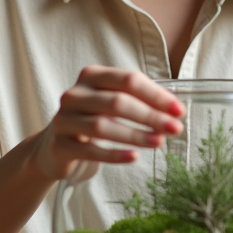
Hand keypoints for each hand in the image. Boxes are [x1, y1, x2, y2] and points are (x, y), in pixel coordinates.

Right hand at [31, 66, 185, 180]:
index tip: (179, 110)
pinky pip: (91, 150)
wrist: (54, 148)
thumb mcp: (110, 103)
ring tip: (159, 142)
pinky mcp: (60, 145)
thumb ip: (138, 101)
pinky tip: (134, 157)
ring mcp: (64, 119)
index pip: (128, 80)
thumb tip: (174, 110)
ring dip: (135, 135)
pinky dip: (115, 154)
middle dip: (150, 115)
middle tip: (175, 128)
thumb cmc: (91, 121)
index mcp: (91, 76)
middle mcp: (74, 94)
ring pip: (103, 126)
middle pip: (117, 102)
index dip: (156, 95)